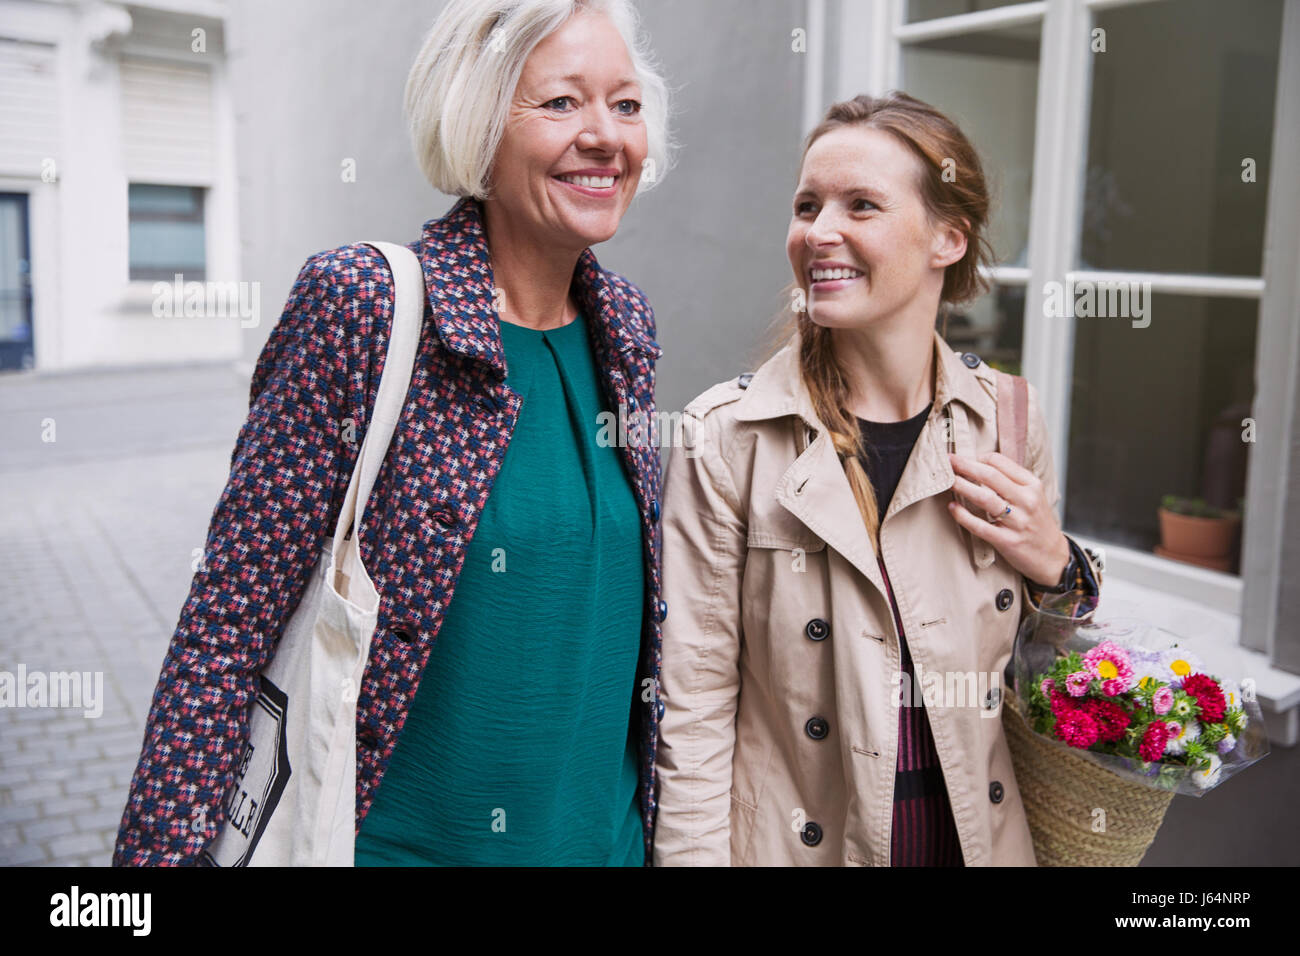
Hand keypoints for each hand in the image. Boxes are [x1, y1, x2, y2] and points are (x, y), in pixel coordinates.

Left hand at [947, 452, 1069, 586]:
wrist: (1054, 557)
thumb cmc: (1038, 524)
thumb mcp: (1034, 496)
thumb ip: (1012, 481)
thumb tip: (980, 465)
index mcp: (1032, 485)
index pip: (1001, 463)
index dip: (979, 458)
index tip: (964, 458)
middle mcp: (1027, 501)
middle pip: (990, 476)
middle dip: (966, 466)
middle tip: (949, 460)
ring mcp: (1018, 521)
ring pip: (985, 498)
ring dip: (962, 487)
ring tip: (948, 481)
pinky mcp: (1007, 541)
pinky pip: (980, 526)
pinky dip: (963, 516)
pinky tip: (952, 508)